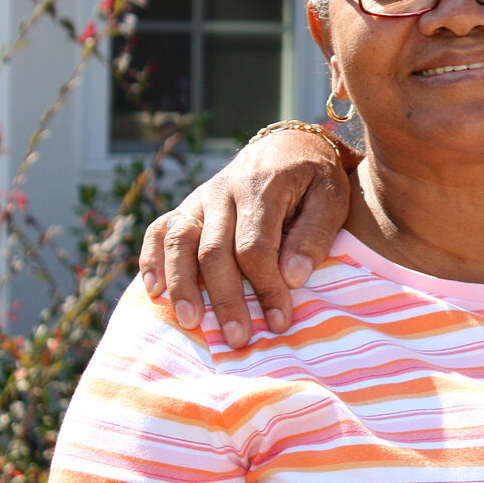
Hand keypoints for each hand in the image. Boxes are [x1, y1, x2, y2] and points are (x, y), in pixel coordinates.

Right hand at [140, 127, 351, 347]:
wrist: (291, 143)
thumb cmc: (317, 177)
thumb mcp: (332, 196)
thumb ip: (315, 234)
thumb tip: (293, 278)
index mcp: (262, 187)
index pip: (255, 247)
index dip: (266, 287)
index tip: (279, 321)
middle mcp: (224, 190)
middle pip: (214, 251)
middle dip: (225, 298)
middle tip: (238, 339)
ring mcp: (201, 197)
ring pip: (180, 241)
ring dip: (182, 284)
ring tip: (191, 322)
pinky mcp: (189, 205)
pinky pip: (160, 230)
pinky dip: (151, 259)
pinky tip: (153, 291)